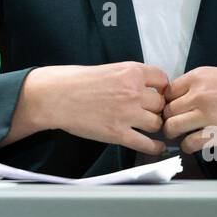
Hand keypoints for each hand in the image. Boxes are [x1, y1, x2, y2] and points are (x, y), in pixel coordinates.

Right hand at [24, 62, 169, 155]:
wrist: (54, 97)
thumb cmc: (74, 81)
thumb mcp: (107, 69)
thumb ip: (127, 78)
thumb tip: (143, 88)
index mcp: (130, 71)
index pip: (162, 79)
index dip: (162, 88)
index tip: (160, 94)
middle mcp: (133, 91)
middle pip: (161, 103)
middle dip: (157, 108)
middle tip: (150, 112)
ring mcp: (127, 113)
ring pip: (157, 123)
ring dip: (154, 126)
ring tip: (151, 128)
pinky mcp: (118, 133)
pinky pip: (146, 143)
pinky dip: (154, 147)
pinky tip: (156, 147)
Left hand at [162, 66, 216, 153]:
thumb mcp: (215, 76)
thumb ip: (195, 86)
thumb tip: (175, 100)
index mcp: (197, 77)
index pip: (166, 93)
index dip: (167, 104)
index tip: (172, 111)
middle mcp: (199, 94)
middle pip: (166, 111)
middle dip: (168, 120)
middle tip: (174, 126)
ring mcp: (207, 113)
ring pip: (172, 127)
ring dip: (174, 134)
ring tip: (181, 136)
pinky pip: (189, 143)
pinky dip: (187, 146)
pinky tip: (193, 144)